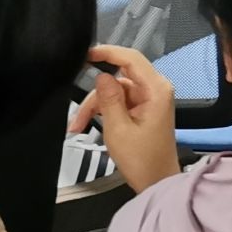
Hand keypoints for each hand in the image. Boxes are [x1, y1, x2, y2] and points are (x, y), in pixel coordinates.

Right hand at [70, 46, 179, 191]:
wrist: (156, 180)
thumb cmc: (141, 158)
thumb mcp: (118, 129)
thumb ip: (109, 99)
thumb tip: (101, 76)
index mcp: (156, 89)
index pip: (132, 59)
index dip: (109, 52)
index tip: (88, 53)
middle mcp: (155, 88)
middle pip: (119, 77)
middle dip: (95, 95)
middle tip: (76, 116)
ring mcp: (149, 98)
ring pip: (115, 90)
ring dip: (95, 106)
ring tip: (77, 127)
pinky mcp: (143, 108)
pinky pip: (119, 101)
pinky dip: (103, 111)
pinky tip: (88, 125)